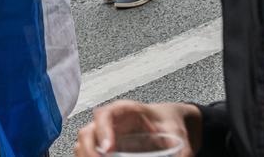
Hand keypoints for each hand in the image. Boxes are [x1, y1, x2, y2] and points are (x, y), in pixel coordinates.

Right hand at [75, 101, 199, 156]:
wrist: (168, 123)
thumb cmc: (169, 123)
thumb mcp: (178, 135)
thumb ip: (180, 151)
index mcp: (126, 110)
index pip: (105, 115)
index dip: (103, 131)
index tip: (109, 149)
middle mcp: (110, 121)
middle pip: (87, 132)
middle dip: (89, 151)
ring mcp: (105, 134)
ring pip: (84, 144)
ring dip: (86, 156)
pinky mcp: (105, 147)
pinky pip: (89, 153)